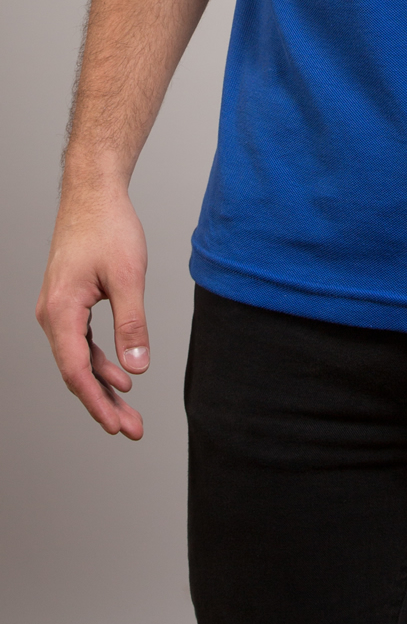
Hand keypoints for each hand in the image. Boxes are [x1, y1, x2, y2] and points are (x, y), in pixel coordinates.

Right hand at [36, 185, 149, 439]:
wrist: (93, 193)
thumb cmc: (108, 227)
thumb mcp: (128, 276)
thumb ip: (132, 323)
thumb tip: (136, 366)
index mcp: (61, 311)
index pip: (76, 371)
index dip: (96, 403)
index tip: (116, 427)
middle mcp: (52, 314)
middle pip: (76, 372)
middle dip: (103, 404)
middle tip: (132, 430)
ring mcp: (58, 309)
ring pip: (79, 359)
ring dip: (104, 385)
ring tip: (130, 413)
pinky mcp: (68, 302)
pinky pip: (81, 342)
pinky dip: (100, 361)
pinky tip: (121, 376)